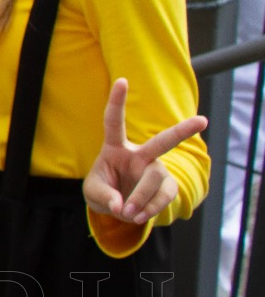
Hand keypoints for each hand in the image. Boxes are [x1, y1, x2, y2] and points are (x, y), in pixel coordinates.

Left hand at [84, 79, 207, 224]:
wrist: (119, 208)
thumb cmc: (104, 190)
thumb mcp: (93, 193)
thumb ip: (104, 196)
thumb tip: (123, 206)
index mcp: (116, 147)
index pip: (114, 122)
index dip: (117, 101)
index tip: (122, 80)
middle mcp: (140, 155)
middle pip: (163, 142)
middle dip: (183, 131)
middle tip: (203, 121)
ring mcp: (156, 170)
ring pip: (155, 179)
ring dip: (141, 198)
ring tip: (129, 213)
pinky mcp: (167, 187)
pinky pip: (164, 197)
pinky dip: (150, 209)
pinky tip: (140, 216)